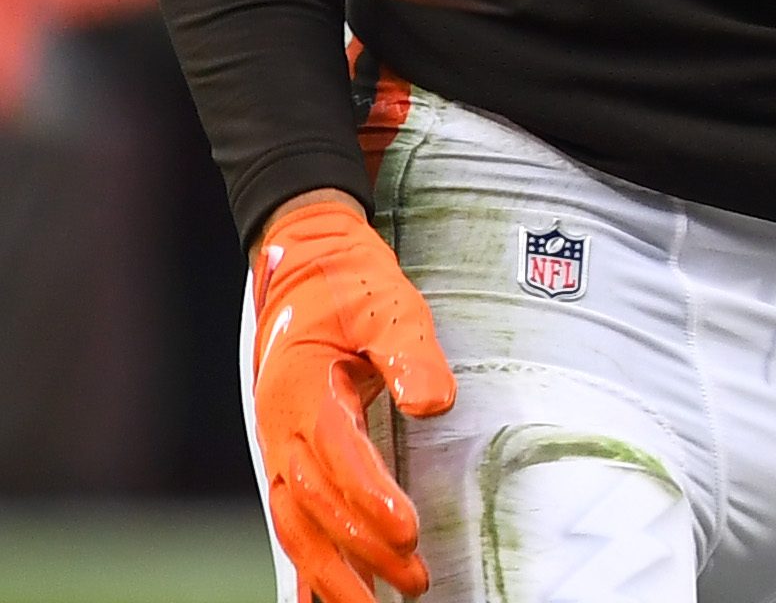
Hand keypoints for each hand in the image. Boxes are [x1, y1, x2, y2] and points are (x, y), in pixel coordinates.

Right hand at [249, 191, 452, 602]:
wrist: (307, 270)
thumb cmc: (352, 289)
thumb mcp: (389, 307)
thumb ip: (412, 354)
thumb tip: (433, 404)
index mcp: (303, 394)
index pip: (337, 458)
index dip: (369, 498)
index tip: (407, 531)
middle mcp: (281, 432)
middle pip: (316, 506)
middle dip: (363, 550)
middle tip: (414, 580)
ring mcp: (278, 452)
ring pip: (298, 527)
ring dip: (335, 572)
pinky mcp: (287, 462)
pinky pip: (292, 524)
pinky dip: (308, 566)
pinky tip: (328, 601)